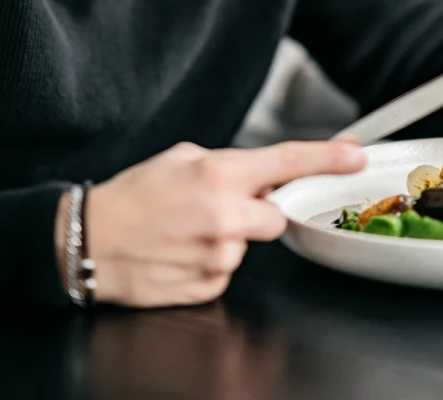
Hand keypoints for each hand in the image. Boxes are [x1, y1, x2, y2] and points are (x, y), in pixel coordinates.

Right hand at [55, 139, 365, 307]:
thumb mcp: (181, 158)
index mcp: (219, 174)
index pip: (288, 161)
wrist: (86, 241)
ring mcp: (218, 257)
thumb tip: (260, 175)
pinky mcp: (208, 287)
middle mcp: (225, 216)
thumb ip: (228, 165)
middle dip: (257, 212)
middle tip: (219, 208)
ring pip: (247, 246)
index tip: (356, 154)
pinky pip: (227, 272)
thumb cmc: (131, 197)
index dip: (328, 157)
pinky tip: (181, 253)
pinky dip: (210, 262)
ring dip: (227, 238)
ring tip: (185, 231)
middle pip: (276, 217)